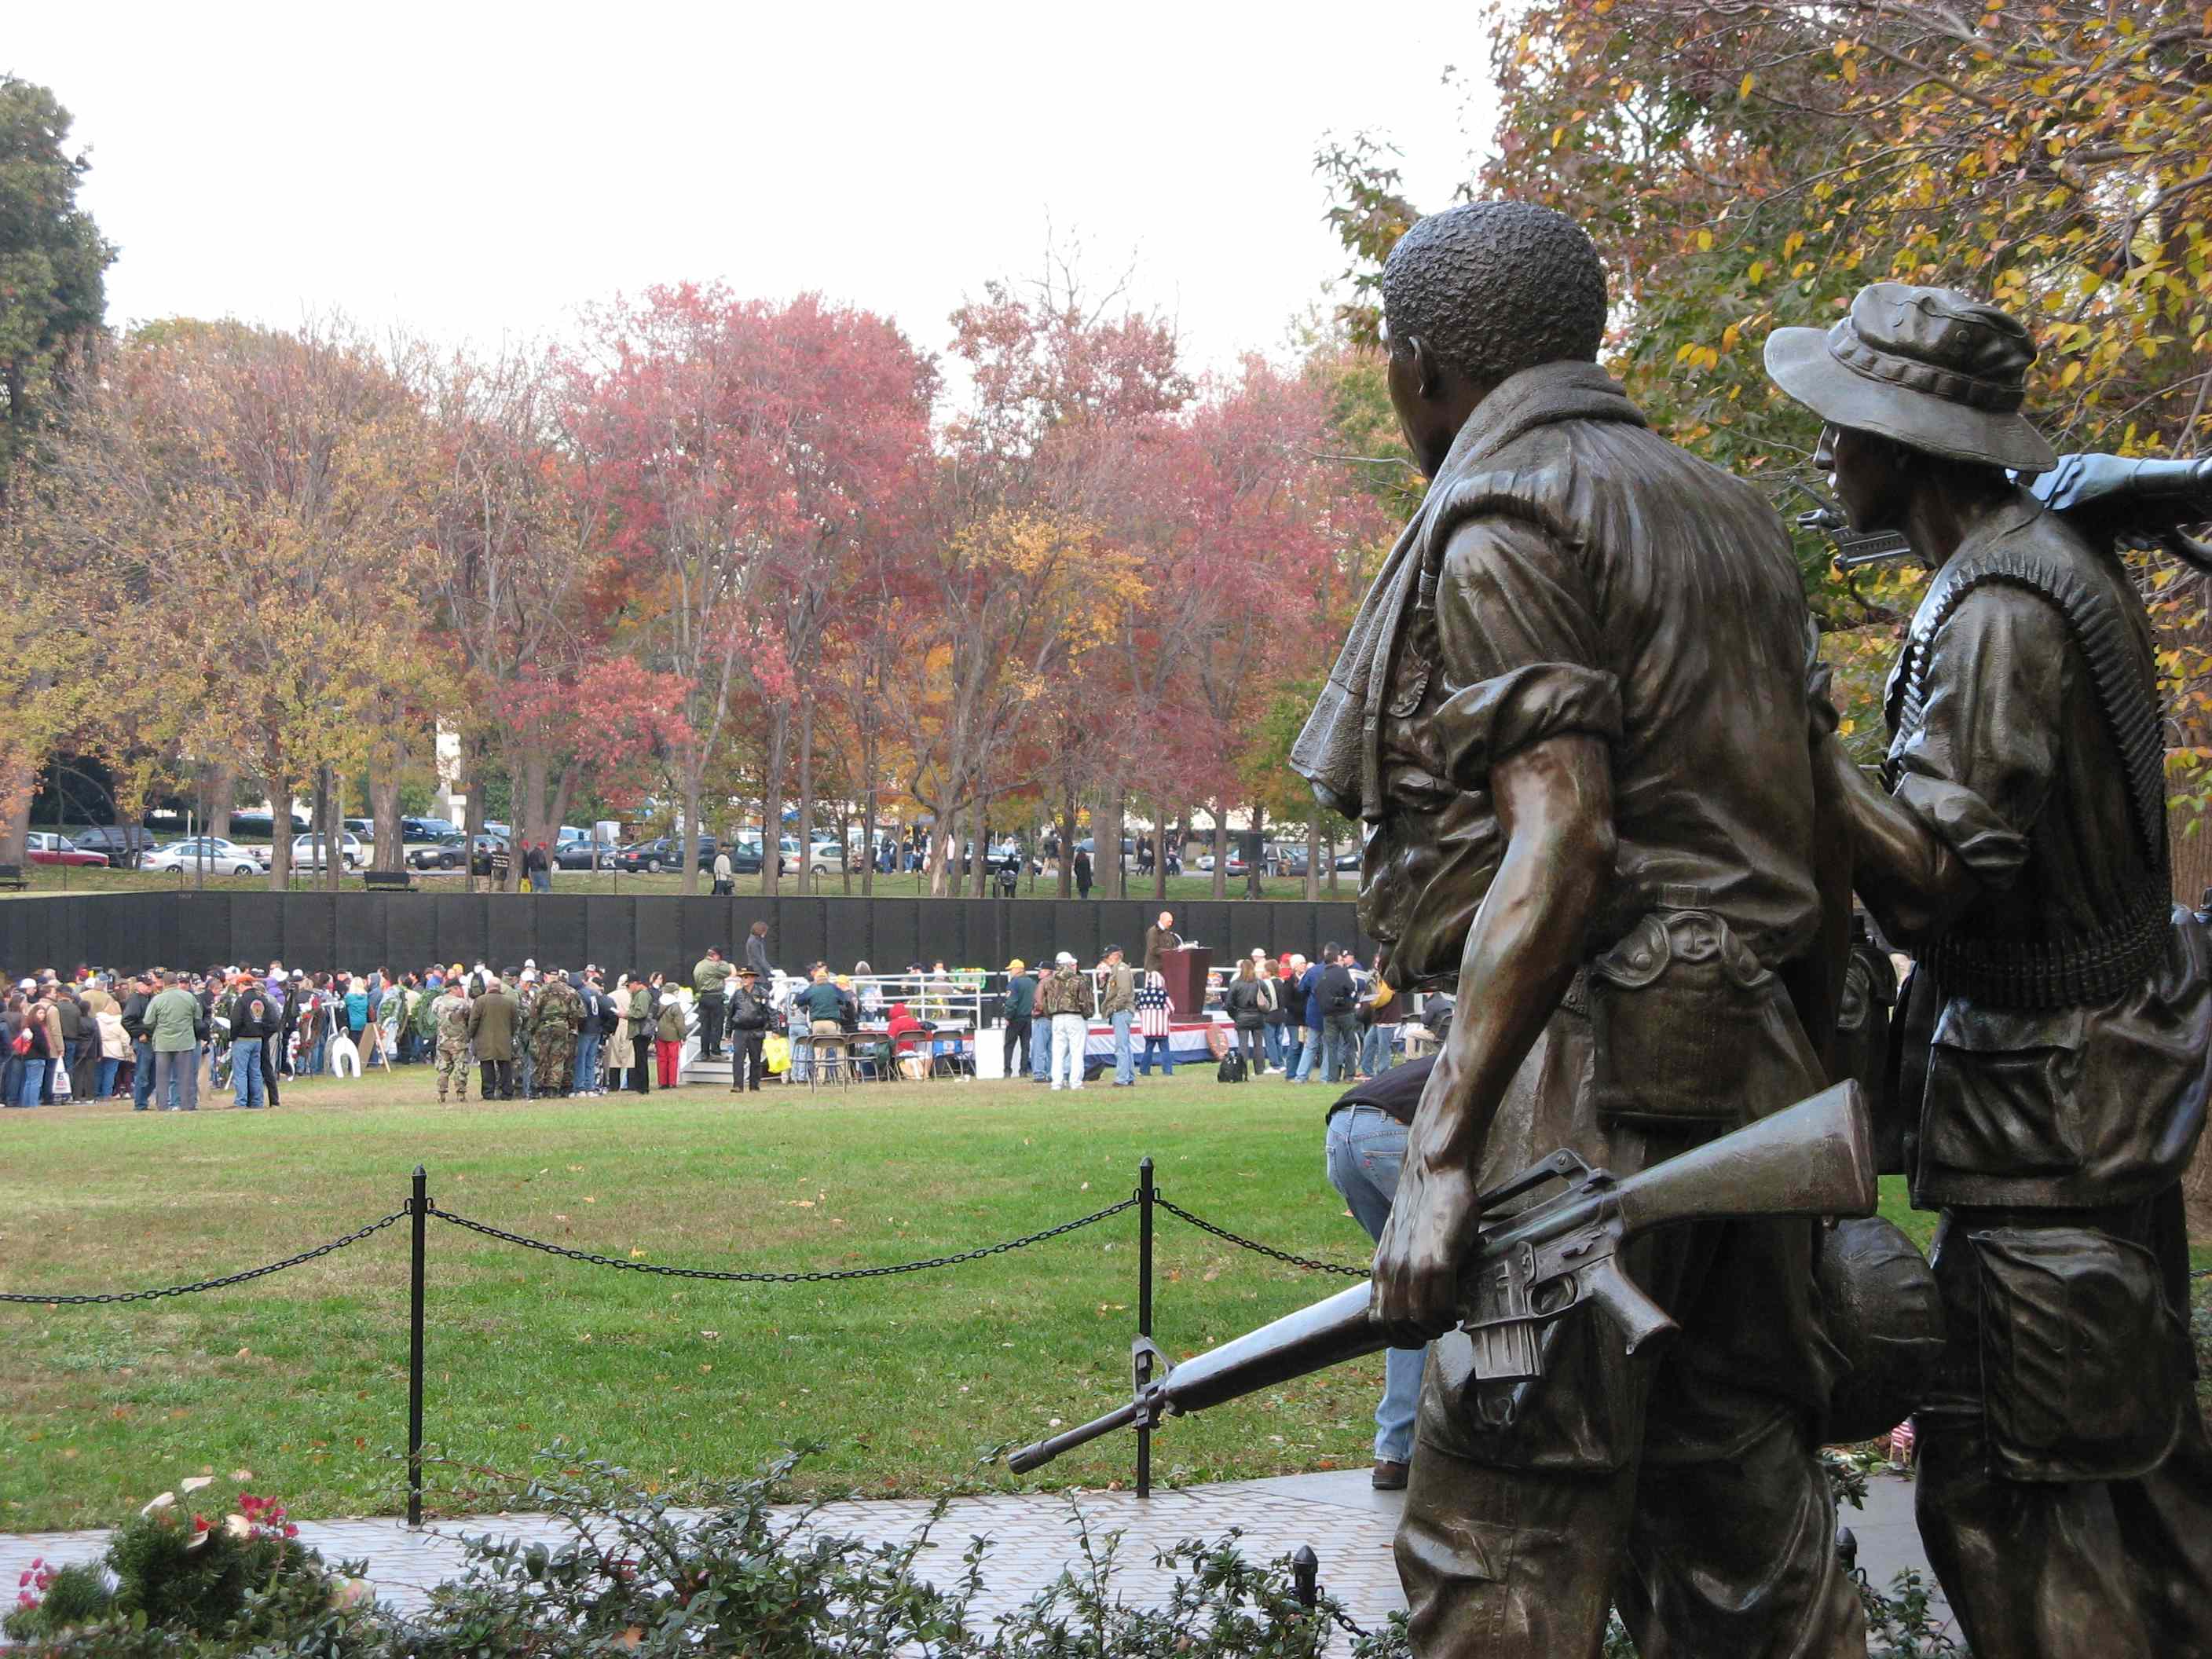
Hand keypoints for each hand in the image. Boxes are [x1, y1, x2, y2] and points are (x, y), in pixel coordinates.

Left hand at [1371, 1153, 1479, 1346]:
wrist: (1433, 1169)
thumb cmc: (1426, 1204)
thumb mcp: (1403, 1242)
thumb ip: (1403, 1269)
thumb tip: (1416, 1298)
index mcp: (1381, 1267)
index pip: (1378, 1320)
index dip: (1399, 1336)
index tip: (1419, 1334)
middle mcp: (1392, 1269)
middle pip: (1397, 1326)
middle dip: (1420, 1335)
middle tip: (1440, 1325)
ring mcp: (1414, 1265)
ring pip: (1418, 1320)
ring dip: (1438, 1326)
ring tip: (1452, 1316)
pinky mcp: (1438, 1258)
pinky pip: (1441, 1303)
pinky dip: (1452, 1312)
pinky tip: (1461, 1304)